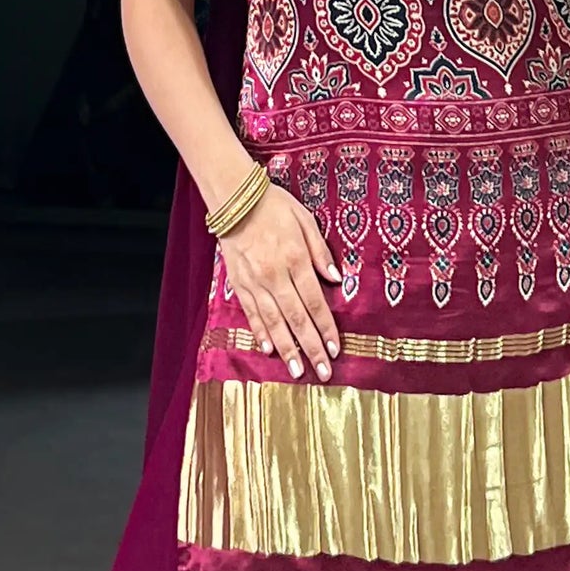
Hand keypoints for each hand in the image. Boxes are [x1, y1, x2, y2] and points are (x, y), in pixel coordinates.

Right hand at [219, 183, 341, 379]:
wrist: (234, 197)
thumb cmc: (274, 206)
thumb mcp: (305, 220)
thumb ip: (320, 251)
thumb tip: (335, 279)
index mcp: (295, 259)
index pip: (315, 302)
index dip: (326, 328)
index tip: (335, 350)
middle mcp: (275, 275)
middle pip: (296, 319)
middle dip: (310, 348)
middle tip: (322, 373)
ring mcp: (255, 282)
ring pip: (273, 322)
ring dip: (287, 349)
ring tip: (296, 371)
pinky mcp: (239, 283)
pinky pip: (251, 313)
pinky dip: (261, 332)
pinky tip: (269, 350)